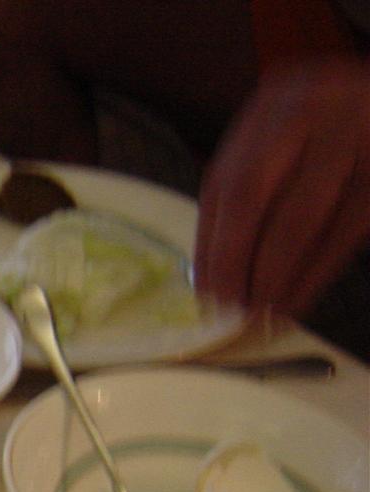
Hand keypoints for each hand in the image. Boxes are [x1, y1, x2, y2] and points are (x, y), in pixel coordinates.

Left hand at [195, 60, 369, 319]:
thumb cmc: (323, 132)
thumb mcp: (280, 141)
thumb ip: (244, 190)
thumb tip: (212, 275)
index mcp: (272, 108)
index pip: (226, 184)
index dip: (213, 245)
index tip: (206, 293)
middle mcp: (310, 113)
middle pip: (252, 195)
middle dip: (236, 261)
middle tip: (233, 308)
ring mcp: (357, 135)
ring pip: (302, 219)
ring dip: (276, 275)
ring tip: (263, 313)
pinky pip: (347, 231)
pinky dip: (317, 271)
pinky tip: (299, 298)